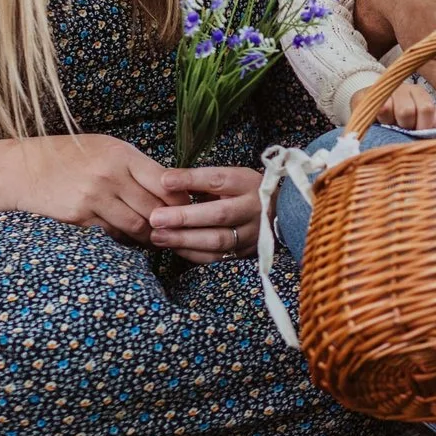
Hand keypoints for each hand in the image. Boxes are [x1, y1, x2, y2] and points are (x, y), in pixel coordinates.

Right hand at [0, 134, 176, 240]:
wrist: (24, 170)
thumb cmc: (71, 157)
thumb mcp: (106, 149)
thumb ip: (137, 167)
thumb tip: (174, 188)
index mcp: (121, 155)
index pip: (166, 181)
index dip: (181, 199)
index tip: (187, 208)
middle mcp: (110, 176)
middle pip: (155, 208)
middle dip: (170, 223)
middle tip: (178, 230)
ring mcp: (94, 199)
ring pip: (138, 227)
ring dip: (151, 236)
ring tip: (157, 237)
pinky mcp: (81, 219)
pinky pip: (114, 235)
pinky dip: (126, 239)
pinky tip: (130, 238)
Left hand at [146, 166, 263, 262]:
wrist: (280, 215)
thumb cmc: (244, 192)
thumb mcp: (230, 178)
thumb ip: (201, 181)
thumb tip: (166, 182)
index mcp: (247, 183)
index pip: (218, 180)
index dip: (191, 180)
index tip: (164, 181)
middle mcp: (253, 209)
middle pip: (219, 214)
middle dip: (184, 217)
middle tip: (155, 218)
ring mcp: (252, 233)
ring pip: (218, 240)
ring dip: (185, 239)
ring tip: (158, 236)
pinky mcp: (246, 253)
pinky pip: (217, 257)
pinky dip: (192, 253)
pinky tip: (173, 247)